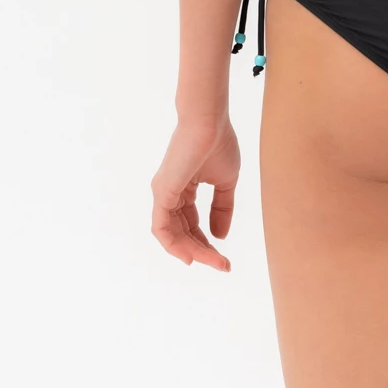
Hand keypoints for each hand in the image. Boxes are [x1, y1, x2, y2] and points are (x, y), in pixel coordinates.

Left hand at [151, 115, 240, 270]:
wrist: (209, 121)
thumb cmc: (218, 143)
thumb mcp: (226, 183)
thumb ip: (222, 209)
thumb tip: (220, 236)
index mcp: (183, 189)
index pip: (192, 224)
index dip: (207, 243)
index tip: (225, 258)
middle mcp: (169, 193)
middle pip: (182, 232)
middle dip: (203, 252)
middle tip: (223, 266)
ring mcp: (163, 193)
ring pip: (172, 235)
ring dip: (193, 252)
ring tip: (214, 262)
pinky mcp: (162, 192)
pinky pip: (161, 228)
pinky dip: (173, 245)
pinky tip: (189, 257)